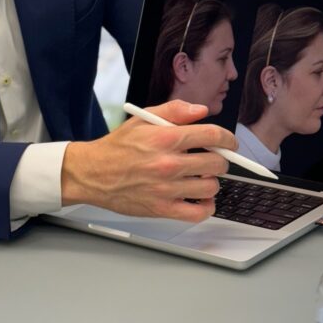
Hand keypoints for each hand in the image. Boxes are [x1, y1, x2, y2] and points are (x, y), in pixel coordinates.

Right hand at [61, 100, 237, 222]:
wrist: (92, 174)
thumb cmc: (117, 148)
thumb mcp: (143, 119)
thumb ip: (175, 110)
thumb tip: (202, 111)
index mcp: (165, 138)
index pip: (212, 136)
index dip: (228, 139)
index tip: (229, 142)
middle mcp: (168, 163)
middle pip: (217, 163)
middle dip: (219, 159)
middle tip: (211, 159)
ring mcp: (166, 189)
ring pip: (211, 187)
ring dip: (210, 182)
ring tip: (200, 177)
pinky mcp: (161, 209)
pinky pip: (198, 212)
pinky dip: (206, 207)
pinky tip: (200, 198)